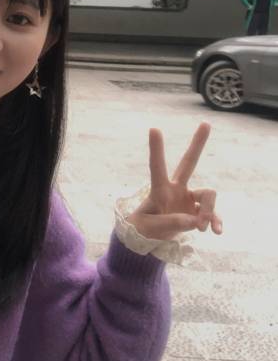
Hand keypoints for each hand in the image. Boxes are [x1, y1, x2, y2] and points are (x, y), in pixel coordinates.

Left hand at [128, 122, 221, 240]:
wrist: (151, 238)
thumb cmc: (143, 228)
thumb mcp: (150, 228)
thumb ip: (171, 223)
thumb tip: (195, 221)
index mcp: (159, 190)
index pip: (157, 167)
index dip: (156, 149)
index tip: (154, 128)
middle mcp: (176, 189)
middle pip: (189, 162)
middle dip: (198, 144)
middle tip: (206, 123)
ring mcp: (189, 198)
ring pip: (208, 194)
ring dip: (208, 211)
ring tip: (201, 227)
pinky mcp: (198, 210)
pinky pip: (213, 213)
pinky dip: (216, 221)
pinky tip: (216, 231)